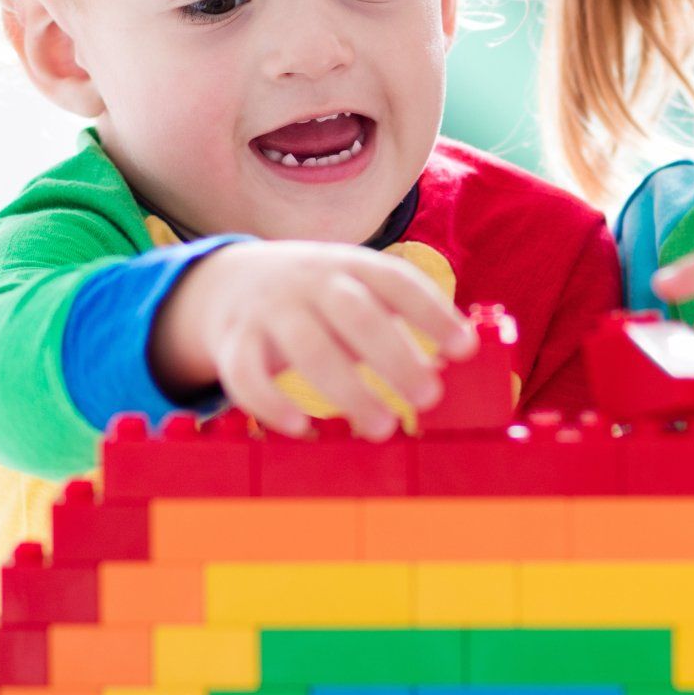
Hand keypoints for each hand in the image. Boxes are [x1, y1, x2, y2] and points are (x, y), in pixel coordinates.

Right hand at [152, 240, 476, 439]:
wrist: (229, 280)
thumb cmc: (317, 297)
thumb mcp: (356, 290)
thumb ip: (398, 320)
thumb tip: (449, 367)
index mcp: (351, 265)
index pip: (397, 281)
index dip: (432, 313)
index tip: (465, 348)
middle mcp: (310, 282)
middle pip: (355, 314)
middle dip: (395, 356)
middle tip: (428, 397)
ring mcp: (269, 311)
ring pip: (308, 348)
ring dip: (348, 390)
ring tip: (383, 428)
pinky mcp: (234, 344)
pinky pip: (248, 375)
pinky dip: (273, 404)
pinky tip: (303, 429)